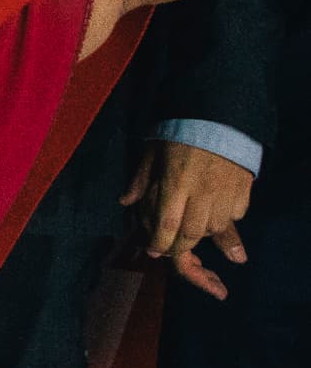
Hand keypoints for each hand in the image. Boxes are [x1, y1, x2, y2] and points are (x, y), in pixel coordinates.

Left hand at [126, 141, 257, 298]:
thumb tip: (125, 202)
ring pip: (214, 228)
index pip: (167, 224)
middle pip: (191, 233)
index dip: (159, 243)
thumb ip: (140, 180)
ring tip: (190, 232)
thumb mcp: (152, 152)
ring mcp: (225, 192)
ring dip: (201, 235)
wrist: (219, 116)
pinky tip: (214, 216)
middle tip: (170, 249)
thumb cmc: (179, 133)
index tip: (153, 251)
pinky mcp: (243, 190)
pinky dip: (224, 221)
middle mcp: (202, 191)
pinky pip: (235, 216)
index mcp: (175, 181)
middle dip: (179, 247)